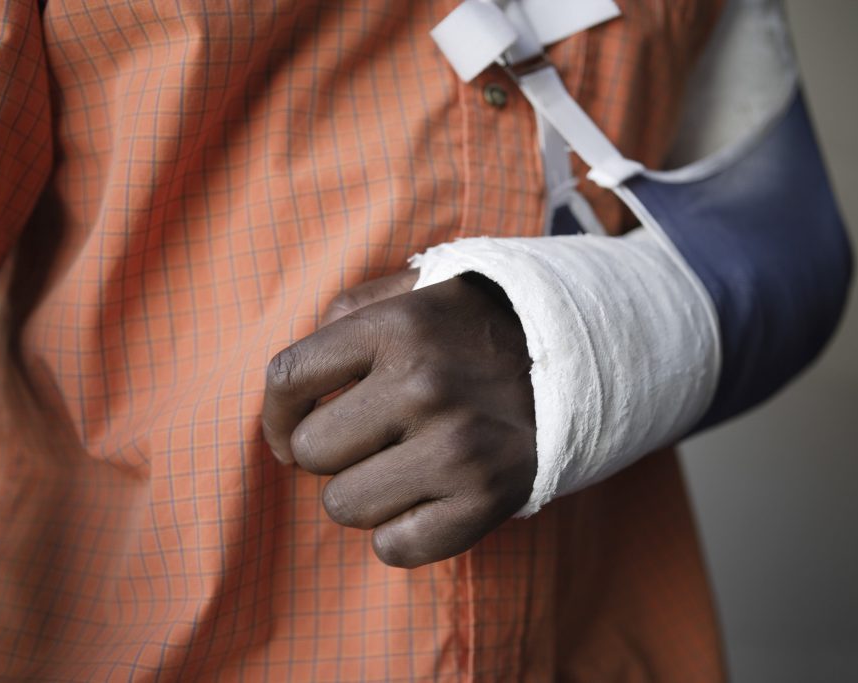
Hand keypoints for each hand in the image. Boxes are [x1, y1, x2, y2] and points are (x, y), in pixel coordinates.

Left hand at [262, 270, 537, 567]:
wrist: (584, 358)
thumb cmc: (481, 330)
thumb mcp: (419, 289)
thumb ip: (350, 310)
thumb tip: (295, 382)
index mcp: (398, 326)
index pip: (287, 379)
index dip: (274, 415)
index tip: (287, 430)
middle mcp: (423, 384)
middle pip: (310, 452)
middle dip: (330, 451)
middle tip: (373, 439)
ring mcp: (457, 446)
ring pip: (344, 505)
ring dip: (366, 493)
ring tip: (407, 465)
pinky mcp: (486, 499)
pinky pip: (394, 547)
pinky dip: (404, 533)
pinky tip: (431, 499)